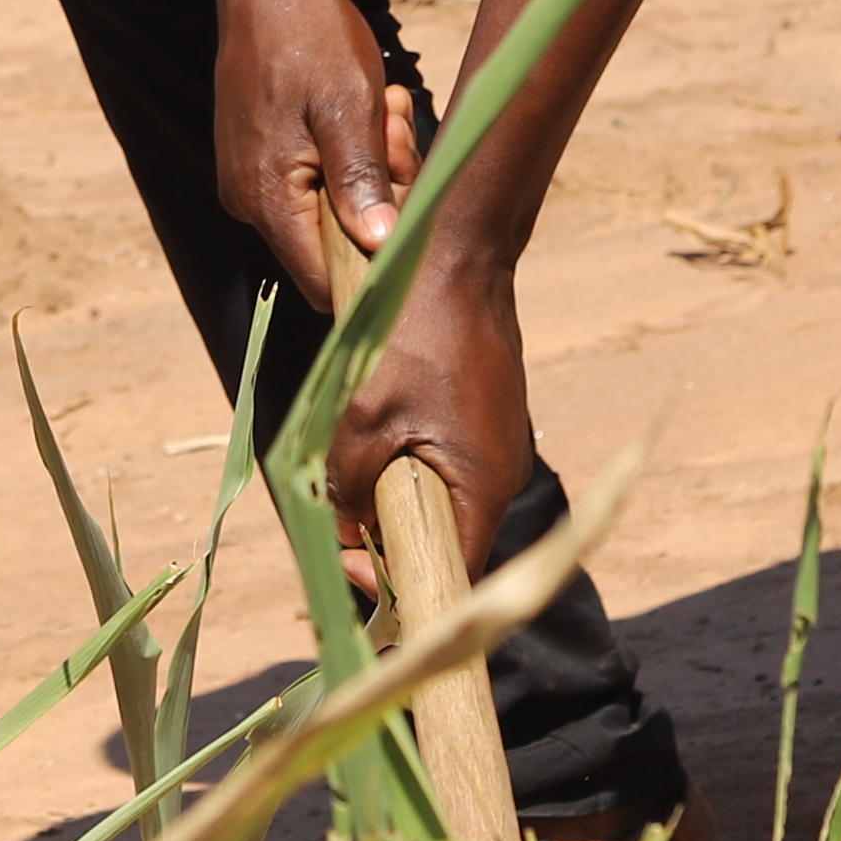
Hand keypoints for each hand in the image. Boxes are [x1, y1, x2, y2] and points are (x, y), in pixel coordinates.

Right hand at [215, 0, 411, 325]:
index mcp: (265, 198)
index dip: (376, 265)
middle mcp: (247, 199)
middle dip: (379, 196)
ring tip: (382, 109)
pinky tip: (360, 107)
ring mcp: (248, 177)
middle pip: (334, 242)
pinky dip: (347, 150)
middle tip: (396, 133)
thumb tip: (379, 249)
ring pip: (332, 205)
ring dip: (369, 167)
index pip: (324, 281)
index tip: (409, 211)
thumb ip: (360, 183)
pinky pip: (314, 177)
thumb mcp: (349, 107)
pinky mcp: (256, 155)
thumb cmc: (309, 36)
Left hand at [336, 240, 538, 556]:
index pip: (451, 576)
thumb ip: (348, 484)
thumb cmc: (412, 331)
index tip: (349, 568)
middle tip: (338, 527)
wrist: (455, 251)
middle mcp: (503, 473)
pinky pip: (445, 462)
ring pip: (441, 498)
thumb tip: (342, 529)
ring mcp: (497, 442)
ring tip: (349, 477)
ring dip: (393, 498)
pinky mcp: (485, 415)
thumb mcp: (362, 416)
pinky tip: (373, 438)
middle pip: (446, 541)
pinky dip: (408, 464)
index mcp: (486, 487)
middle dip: (389, 542)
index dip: (399, 589)